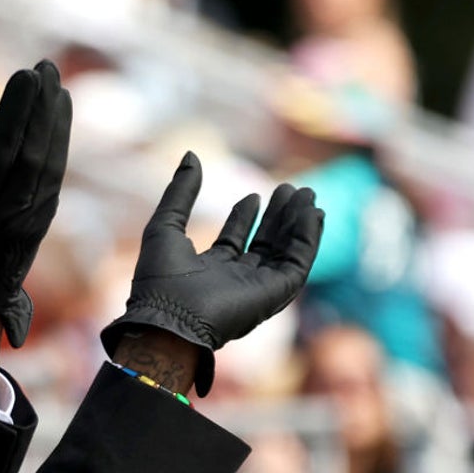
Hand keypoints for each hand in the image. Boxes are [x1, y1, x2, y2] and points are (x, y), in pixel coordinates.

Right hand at [0, 60, 71, 349]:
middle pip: (3, 154)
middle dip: (17, 110)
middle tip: (27, 71)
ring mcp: (15, 214)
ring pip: (34, 159)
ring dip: (44, 114)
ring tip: (47, 73)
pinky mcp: (42, 214)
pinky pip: (54, 167)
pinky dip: (59, 131)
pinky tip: (61, 100)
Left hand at [101, 151, 323, 395]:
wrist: (168, 318)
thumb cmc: (160, 278)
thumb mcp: (166, 224)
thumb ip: (180, 191)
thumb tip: (192, 154)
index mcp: (206, 271)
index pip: (232, 242)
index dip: (243, 217)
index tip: (253, 194)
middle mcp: (233, 282)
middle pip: (263, 245)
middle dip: (278, 217)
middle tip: (291, 188)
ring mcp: (256, 289)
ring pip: (284, 253)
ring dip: (297, 224)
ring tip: (306, 195)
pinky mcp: (274, 295)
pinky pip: (298, 264)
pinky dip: (308, 239)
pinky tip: (313, 214)